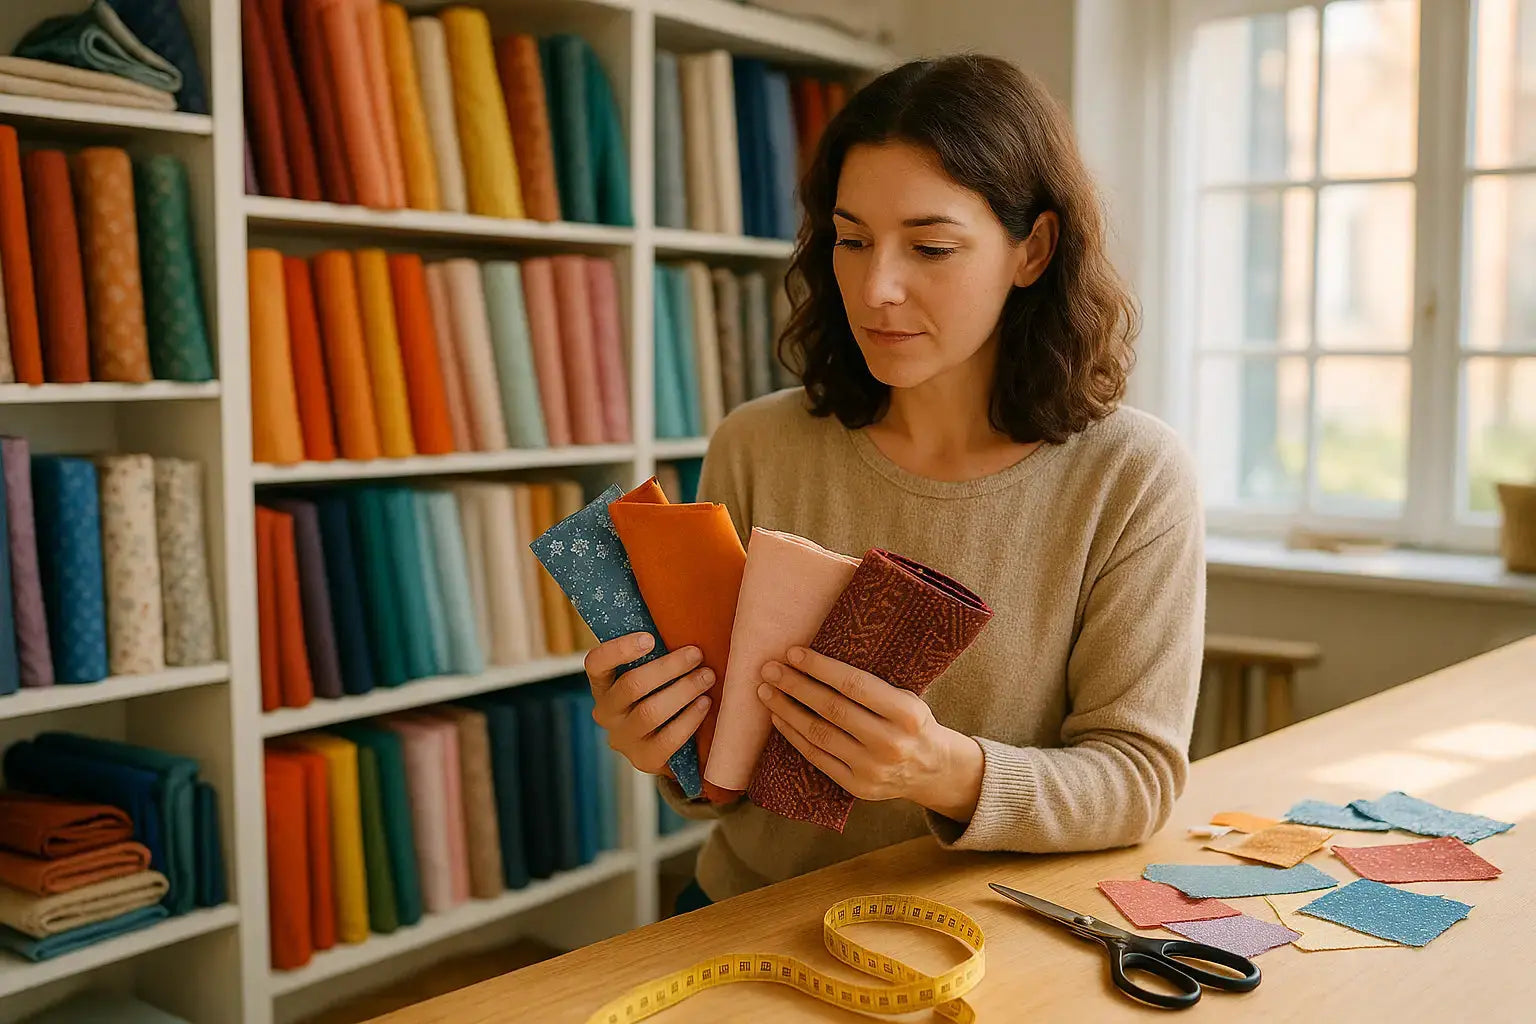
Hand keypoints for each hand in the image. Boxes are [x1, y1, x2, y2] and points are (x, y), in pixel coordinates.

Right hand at [585, 632, 712, 778]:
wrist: (669, 743)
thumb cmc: (662, 691)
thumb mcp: (651, 670)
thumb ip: (657, 648)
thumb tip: (683, 605)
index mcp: (602, 685)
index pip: (596, 664)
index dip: (619, 649)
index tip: (650, 637)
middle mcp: (605, 713)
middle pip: (632, 686)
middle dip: (668, 667)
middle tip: (697, 654)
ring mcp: (622, 739)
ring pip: (650, 712)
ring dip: (683, 690)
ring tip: (708, 677)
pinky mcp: (644, 761)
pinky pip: (667, 740)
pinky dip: (689, 719)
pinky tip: (705, 704)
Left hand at [757, 647, 984, 821]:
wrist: (932, 770)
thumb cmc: (912, 723)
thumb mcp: (906, 698)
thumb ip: (872, 685)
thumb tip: (817, 659)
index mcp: (907, 714)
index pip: (855, 685)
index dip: (820, 668)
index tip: (793, 652)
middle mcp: (890, 743)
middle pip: (831, 709)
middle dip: (795, 686)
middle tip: (769, 669)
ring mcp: (872, 768)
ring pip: (819, 734)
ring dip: (787, 710)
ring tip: (766, 691)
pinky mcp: (856, 785)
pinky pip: (817, 757)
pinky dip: (793, 736)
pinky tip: (779, 718)